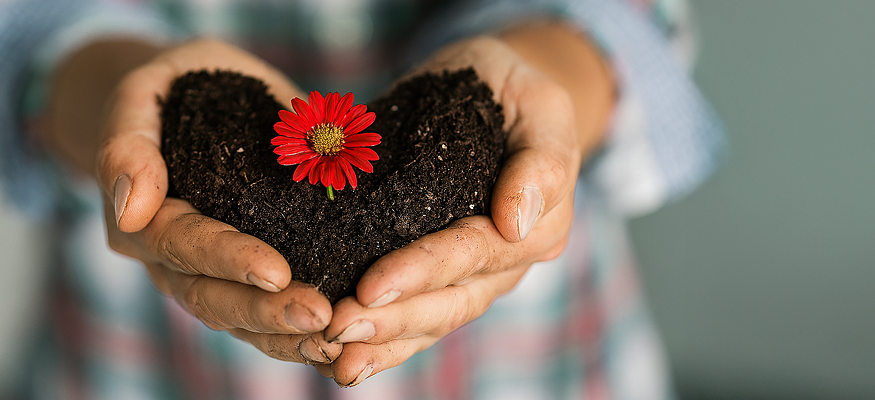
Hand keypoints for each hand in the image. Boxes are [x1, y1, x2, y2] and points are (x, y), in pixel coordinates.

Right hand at [46, 38, 341, 365]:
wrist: (184, 103)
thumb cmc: (168, 91)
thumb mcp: (138, 97)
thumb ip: (127, 145)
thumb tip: (132, 209)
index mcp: (142, 218)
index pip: (183, 246)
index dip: (228, 260)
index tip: (277, 271)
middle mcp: (168, 260)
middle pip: (210, 297)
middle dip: (265, 311)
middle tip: (319, 315)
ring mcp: (201, 277)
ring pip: (238, 319)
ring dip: (284, 334)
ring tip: (334, 338)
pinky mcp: (238, 281)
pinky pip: (261, 320)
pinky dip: (295, 338)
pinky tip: (336, 347)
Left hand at [317, 26, 613, 386]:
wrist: (495, 90)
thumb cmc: (512, 88)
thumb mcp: (539, 102)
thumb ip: (540, 160)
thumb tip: (516, 223)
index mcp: (539, 222)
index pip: (474, 253)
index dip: (423, 271)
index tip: (372, 286)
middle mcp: (510, 260)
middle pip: (451, 300)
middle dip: (392, 319)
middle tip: (337, 325)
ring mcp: (479, 276)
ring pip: (432, 320)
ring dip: (383, 341)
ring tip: (334, 353)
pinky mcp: (445, 278)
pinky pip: (417, 319)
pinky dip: (384, 345)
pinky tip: (344, 363)